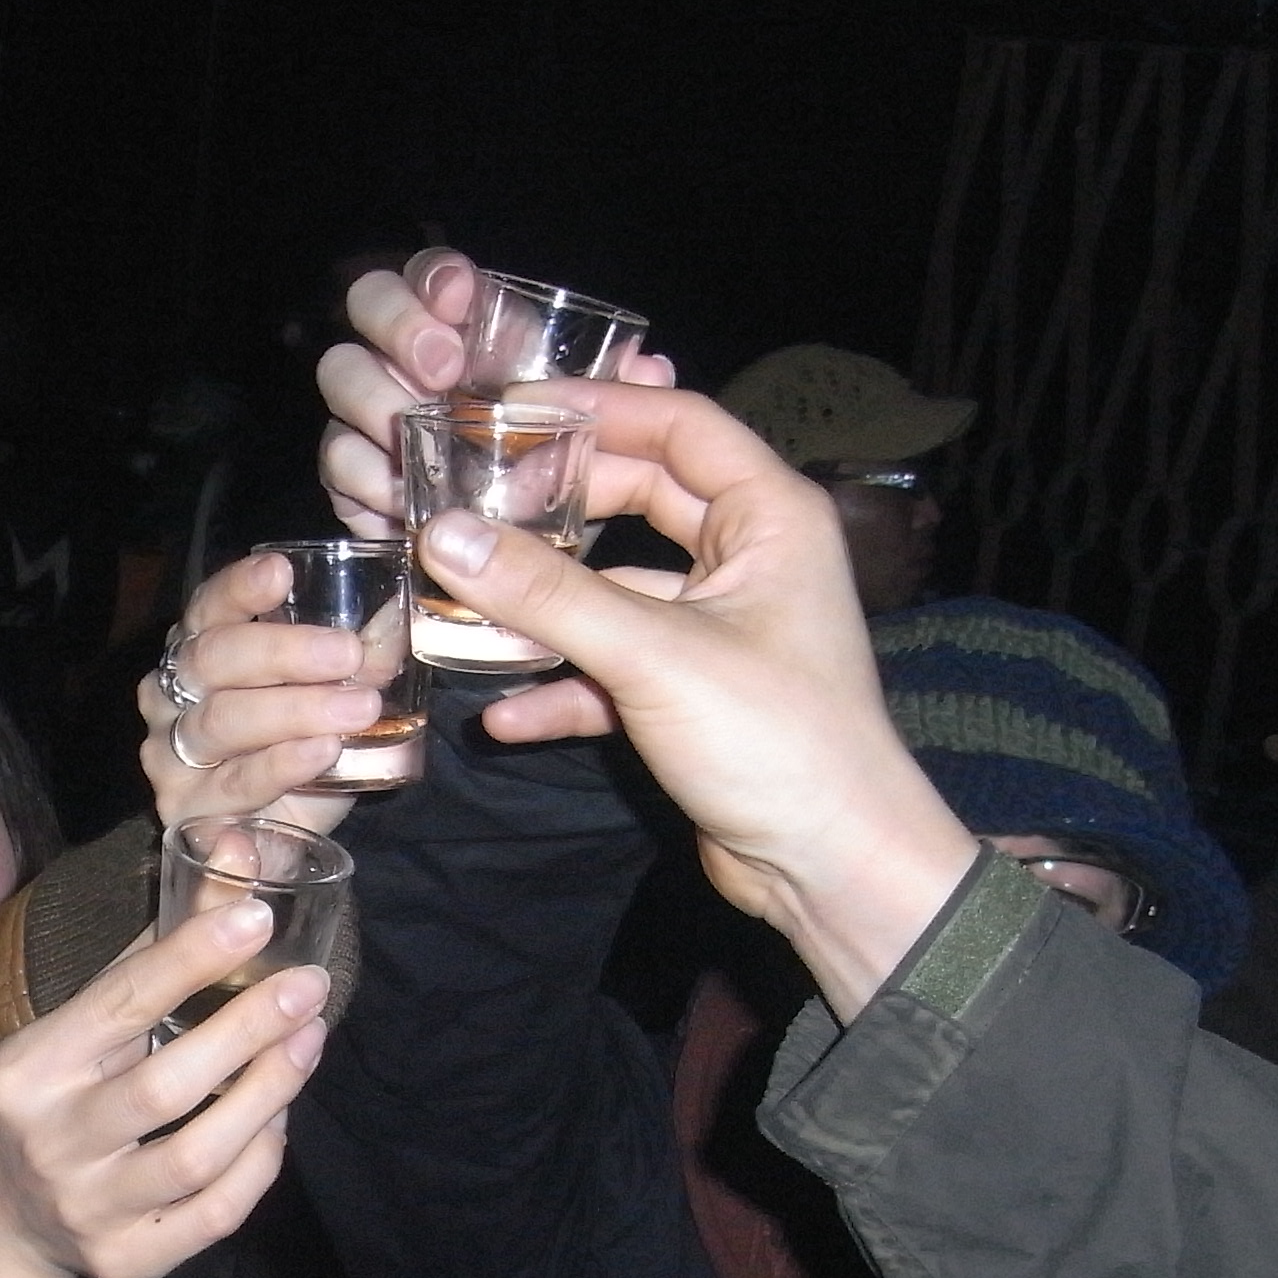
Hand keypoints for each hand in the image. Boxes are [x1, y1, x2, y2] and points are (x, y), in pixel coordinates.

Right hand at [0, 901, 328, 1277]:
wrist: (0, 1217)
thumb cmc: (58, 1095)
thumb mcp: (81, 1023)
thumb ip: (157, 948)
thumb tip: (241, 853)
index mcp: (30, 1068)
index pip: (119, 1003)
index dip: (192, 957)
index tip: (257, 916)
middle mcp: (51, 1141)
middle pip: (166, 1086)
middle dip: (248, 1030)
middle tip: (308, 987)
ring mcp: (89, 1209)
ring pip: (197, 1156)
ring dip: (267, 1095)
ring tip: (308, 1042)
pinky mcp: (127, 1260)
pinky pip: (216, 1214)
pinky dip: (261, 1163)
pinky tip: (279, 1119)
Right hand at [139, 552, 384, 833]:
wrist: (279, 844)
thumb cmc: (301, 756)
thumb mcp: (336, 700)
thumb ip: (361, 661)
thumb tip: (400, 616)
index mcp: (201, 651)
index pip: (209, 607)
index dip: (240, 587)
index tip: (282, 572)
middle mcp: (171, 695)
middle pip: (213, 659)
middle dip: (284, 651)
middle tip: (346, 653)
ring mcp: (169, 754)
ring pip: (222, 720)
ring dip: (293, 709)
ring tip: (356, 708)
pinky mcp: (183, 810)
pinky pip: (234, 782)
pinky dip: (281, 765)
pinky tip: (322, 751)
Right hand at [314, 249, 677, 534]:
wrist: (555, 603)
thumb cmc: (593, 509)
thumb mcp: (622, 462)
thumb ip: (631, 412)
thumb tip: (649, 366)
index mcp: (482, 337)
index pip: (438, 278)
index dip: (436, 277)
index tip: (459, 300)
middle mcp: (418, 365)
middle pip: (367, 302)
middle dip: (398, 327)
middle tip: (439, 374)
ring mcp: (381, 421)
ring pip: (342, 377)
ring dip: (375, 401)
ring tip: (411, 436)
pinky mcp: (362, 488)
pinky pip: (340, 465)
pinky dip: (365, 478)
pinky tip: (399, 498)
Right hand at [393, 381, 976, 1015]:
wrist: (832, 868)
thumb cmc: (778, 742)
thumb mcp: (653, 656)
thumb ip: (546, 594)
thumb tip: (444, 535)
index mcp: (771, 517)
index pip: (677, 424)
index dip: (595, 409)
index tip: (506, 410)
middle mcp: (750, 558)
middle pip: (640, 497)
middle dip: (556, 506)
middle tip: (471, 504)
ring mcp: (721, 627)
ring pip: (617, 588)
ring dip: (545, 603)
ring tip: (459, 602)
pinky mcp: (695, 694)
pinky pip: (615, 668)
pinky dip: (564, 686)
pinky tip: (500, 714)